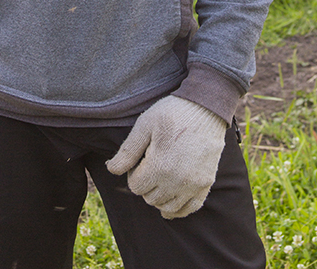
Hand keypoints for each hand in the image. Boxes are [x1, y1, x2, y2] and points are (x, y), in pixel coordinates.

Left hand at [106, 95, 226, 218]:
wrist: (205, 107)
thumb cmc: (172, 112)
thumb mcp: (145, 124)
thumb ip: (128, 150)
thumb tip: (111, 169)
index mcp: (160, 166)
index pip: (135, 187)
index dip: (133, 173)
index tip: (141, 158)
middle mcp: (177, 181)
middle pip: (150, 198)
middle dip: (145, 184)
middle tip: (150, 165)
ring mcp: (194, 184)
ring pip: (168, 207)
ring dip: (159, 196)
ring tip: (160, 177)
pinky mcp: (205, 184)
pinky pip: (190, 209)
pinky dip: (179, 209)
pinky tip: (171, 200)